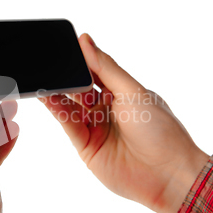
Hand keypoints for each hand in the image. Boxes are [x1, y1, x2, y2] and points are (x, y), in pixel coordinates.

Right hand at [41, 34, 208, 212]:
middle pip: (79, 89)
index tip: (65, 46)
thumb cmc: (160, 129)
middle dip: (66, 78)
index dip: (81, 60)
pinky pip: (68, 125)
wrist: (168, 173)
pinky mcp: (86, 146)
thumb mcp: (132, 91)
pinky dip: (57, 111)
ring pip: (70, 106)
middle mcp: (106, 109)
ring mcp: (96, 128)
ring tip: (44, 80)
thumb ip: (105, 67)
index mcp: (122, 92)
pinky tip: (48, 97)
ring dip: (57, 93)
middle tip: (51, 64)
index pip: (95, 71)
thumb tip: (86, 39)